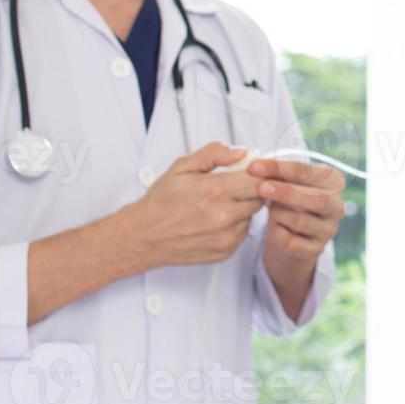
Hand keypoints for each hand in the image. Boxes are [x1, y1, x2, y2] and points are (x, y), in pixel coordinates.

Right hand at [120, 142, 264, 271]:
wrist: (145, 235)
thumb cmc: (161, 203)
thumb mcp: (182, 167)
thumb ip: (214, 154)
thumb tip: (239, 152)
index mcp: (215, 191)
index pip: (257, 180)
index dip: (257, 173)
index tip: (251, 170)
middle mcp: (223, 217)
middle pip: (259, 198)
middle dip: (251, 188)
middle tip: (235, 184)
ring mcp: (226, 237)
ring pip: (252, 215)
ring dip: (244, 206)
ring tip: (221, 202)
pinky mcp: (225, 251)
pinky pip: (243, 232)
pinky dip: (236, 224)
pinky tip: (218, 218)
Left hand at [249, 158, 344, 270]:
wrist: (293, 232)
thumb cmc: (288, 198)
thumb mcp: (285, 182)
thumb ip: (276, 174)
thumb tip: (254, 166)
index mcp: (333, 181)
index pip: (307, 171)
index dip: (279, 168)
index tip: (253, 167)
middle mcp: (337, 206)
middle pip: (315, 199)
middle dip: (285, 192)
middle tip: (261, 188)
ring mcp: (329, 230)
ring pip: (300, 221)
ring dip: (278, 214)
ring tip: (271, 210)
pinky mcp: (317, 249)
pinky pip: (292, 242)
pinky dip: (277, 233)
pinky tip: (275, 227)